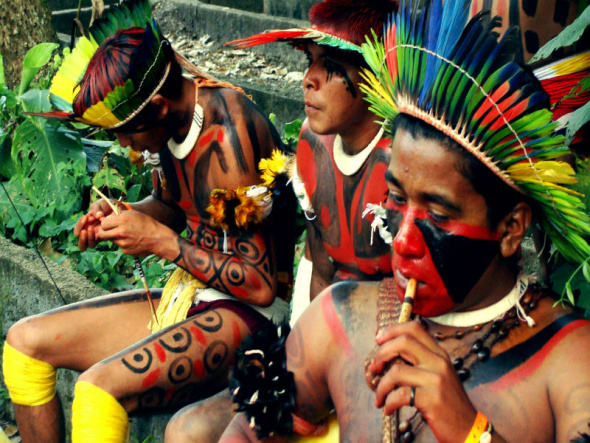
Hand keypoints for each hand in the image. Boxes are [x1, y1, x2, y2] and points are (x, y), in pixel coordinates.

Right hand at [74, 200, 113, 250]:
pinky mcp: (108, 236)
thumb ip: (96, 209)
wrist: (118, 206)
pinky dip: (101, 236)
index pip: (77, 231)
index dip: (80, 226)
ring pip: (90, 245)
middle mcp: (91, 233)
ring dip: (89, 238)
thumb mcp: (99, 205)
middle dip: (82, 238)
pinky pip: (102, 241)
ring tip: (91, 229)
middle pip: (82, 243)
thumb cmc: (106, 206)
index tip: (86, 217)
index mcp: (86, 225)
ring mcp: (99, 235)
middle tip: (85, 230)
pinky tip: (103, 229)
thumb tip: (97, 216)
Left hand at [96, 209, 169, 256]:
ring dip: (115, 237)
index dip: (105, 223)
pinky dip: (124, 243)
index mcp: (122, 220)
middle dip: (104, 232)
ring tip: (126, 234)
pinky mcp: (126, 251)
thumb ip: (119, 215)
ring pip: (111, 240)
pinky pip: (120, 246)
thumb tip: (108, 218)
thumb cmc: (147, 224)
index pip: (103, 224)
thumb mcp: (133, 214)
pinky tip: (132, 240)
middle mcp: (121, 232)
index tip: (108, 223)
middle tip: (109, 231)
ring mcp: (123, 243)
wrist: (158, 238)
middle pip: (102, 234)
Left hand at [367, 321, 477, 442]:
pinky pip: (399, 395)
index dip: (392, 330)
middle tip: (374, 368)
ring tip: (380, 397)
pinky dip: (388, 402)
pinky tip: (388, 408)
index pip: (414, 328)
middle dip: (381, 354)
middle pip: (403, 342)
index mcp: (439, 353)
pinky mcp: (432, 399)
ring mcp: (436, 380)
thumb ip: (419, 360)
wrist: (468, 428)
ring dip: (381, 386)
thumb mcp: (438, 374)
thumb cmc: (446, 401)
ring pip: (396, 371)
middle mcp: (439, 362)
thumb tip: (386, 352)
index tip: (378, 340)